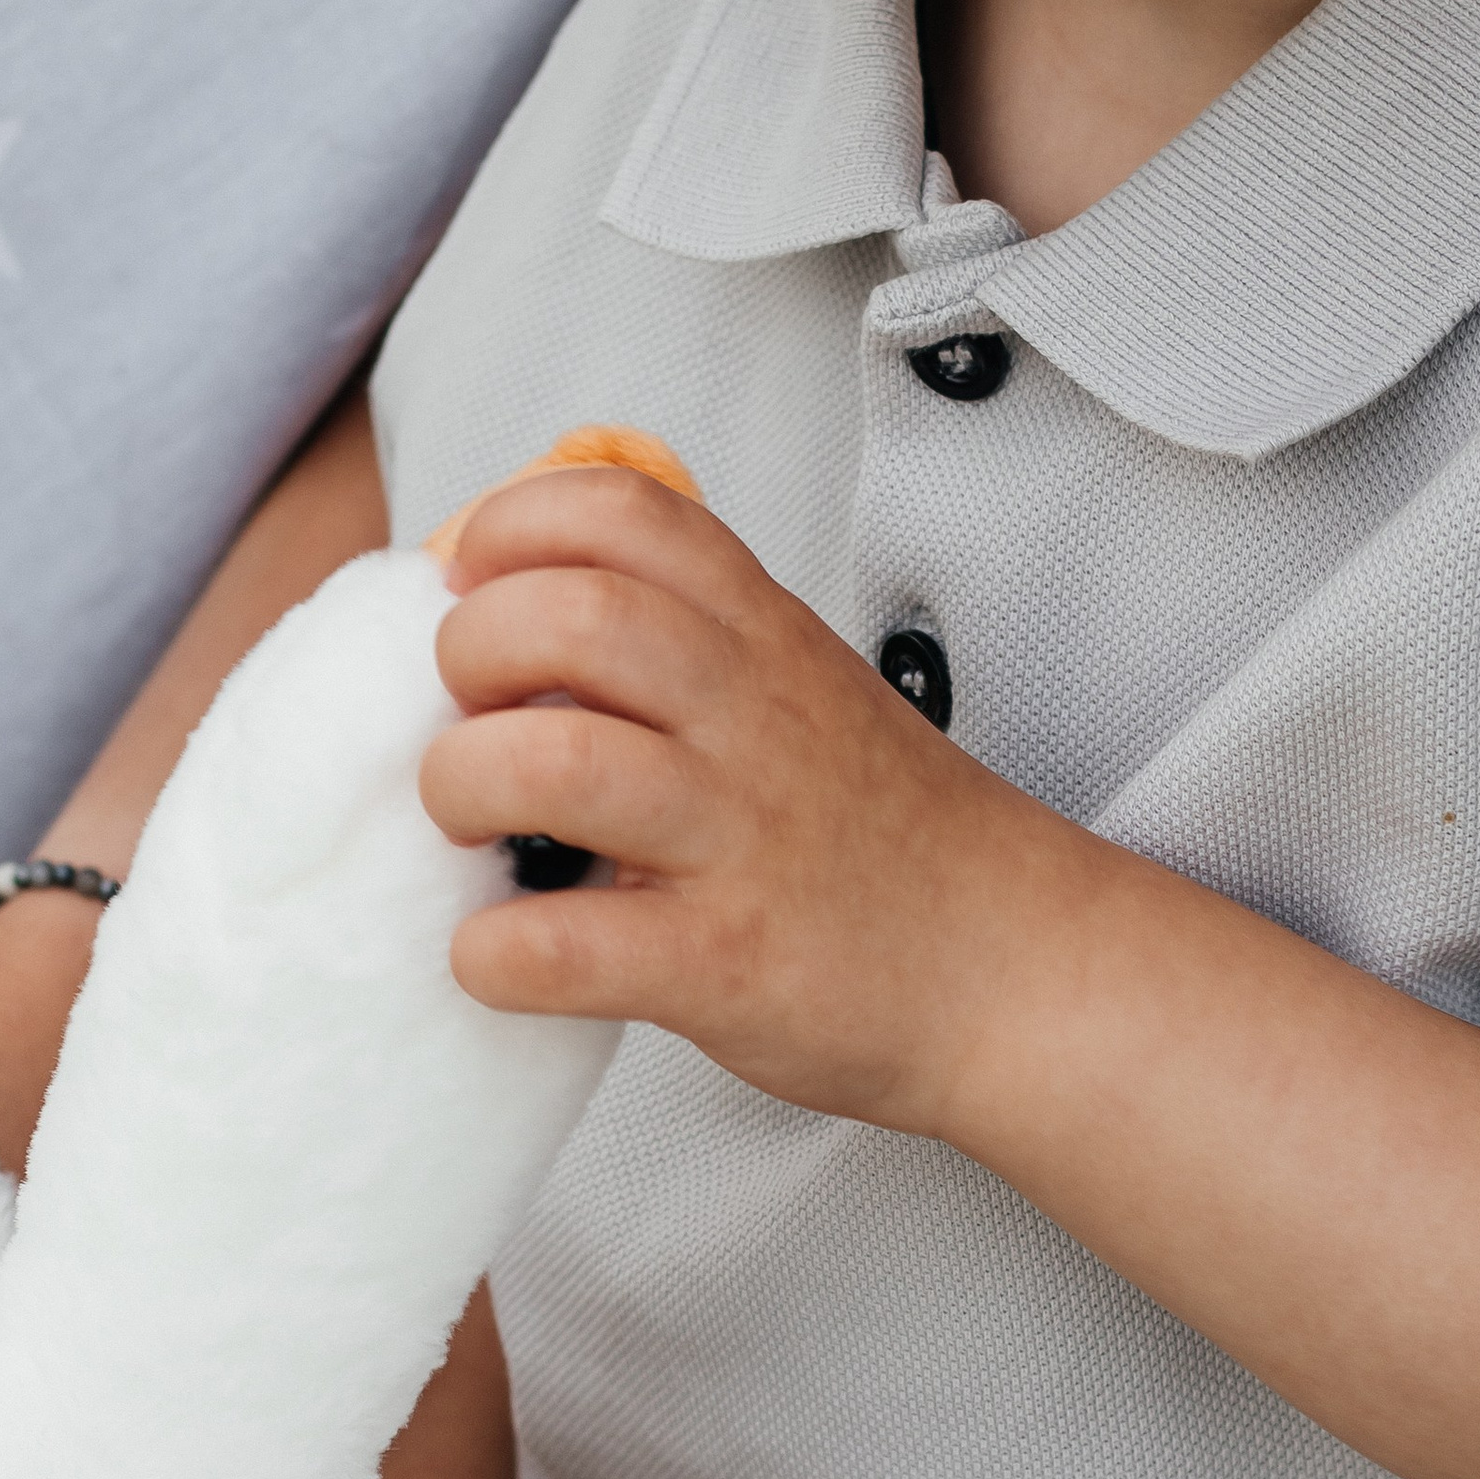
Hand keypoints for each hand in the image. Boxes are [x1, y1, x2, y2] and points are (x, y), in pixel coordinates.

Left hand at [424, 465, 1098, 1133]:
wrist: (1016, 968)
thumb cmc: (882, 836)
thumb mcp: (804, 688)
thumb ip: (691, 641)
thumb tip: (510, 614)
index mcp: (763, 635)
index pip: (622, 510)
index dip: (513, 527)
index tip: (475, 586)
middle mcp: (752, 717)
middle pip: (570, 616)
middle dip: (468, 654)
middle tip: (468, 718)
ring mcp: (739, 838)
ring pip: (550, 765)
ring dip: (463, 787)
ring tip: (473, 827)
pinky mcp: (725, 961)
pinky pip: (561, 945)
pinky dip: (494, 952)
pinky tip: (502, 955)